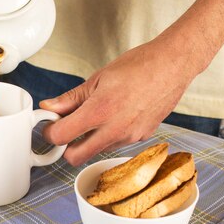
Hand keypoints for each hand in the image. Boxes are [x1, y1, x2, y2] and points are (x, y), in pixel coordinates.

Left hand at [40, 33, 207, 165]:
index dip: (50, 133)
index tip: (50, 125)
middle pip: (75, 157)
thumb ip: (71, 98)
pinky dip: (107, 135)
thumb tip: (49, 107)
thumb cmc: (138, 66)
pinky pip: (115, 143)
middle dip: (65, 147)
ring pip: (96, 150)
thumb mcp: (98, 78)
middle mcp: (115, 130)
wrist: (173, 65)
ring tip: (93, 115)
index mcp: (100, 111)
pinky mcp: (141, 138)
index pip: (61, 136)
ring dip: (88, 140)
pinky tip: (114, 116)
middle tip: (65, 129)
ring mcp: (130, 137)